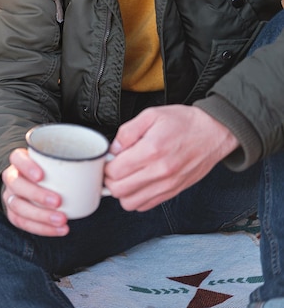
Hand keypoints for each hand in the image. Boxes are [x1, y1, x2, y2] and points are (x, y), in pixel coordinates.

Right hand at [1, 148, 68, 236]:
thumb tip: (106, 160)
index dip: (26, 166)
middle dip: (36, 194)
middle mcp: (13, 177)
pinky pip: (22, 222)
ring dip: (40, 215)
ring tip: (62, 220)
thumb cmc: (54, 170)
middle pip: (17, 184)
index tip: (41, 175)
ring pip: (17, 206)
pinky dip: (41, 228)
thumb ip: (76, 160)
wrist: (37, 184)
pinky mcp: (15, 213)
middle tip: (58, 201)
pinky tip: (60, 230)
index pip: (17, 158)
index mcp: (21, 160)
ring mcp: (11, 196)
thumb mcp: (61, 161)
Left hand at [105, 104, 238, 211]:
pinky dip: (136, 198)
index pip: (114, 171)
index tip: (109, 159)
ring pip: (130, 203)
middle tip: (113, 168)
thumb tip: (114, 148)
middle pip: (118, 190)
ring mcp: (167, 184)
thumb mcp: (151, 115)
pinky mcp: (173, 191)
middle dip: (109, 180)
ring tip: (125, 177)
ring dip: (122, 192)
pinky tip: (138, 184)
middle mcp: (159, 171)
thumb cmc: (184, 122)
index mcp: (151, 150)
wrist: (214, 132)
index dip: (106, 166)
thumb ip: (127, 132)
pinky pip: (146, 206)